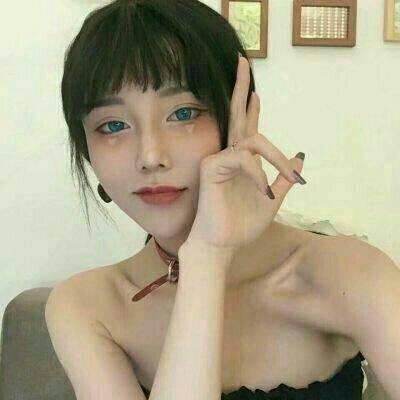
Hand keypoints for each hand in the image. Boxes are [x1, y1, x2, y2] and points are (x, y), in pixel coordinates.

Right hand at [184, 55, 305, 264]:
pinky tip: (263, 194)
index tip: (256, 90)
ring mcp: (219, 158)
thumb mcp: (272, 200)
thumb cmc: (242, 224)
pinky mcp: (213, 167)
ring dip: (275, 156)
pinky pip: (243, 158)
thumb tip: (300, 157)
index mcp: (241, 161)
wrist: (222, 244)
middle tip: (240, 60)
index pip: (248, 128)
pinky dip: (258, 174)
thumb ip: (283, 178)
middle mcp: (229, 154)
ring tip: (291, 181)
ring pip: (252, 139)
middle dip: (240, 87)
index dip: (253, 108)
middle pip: (236, 115)